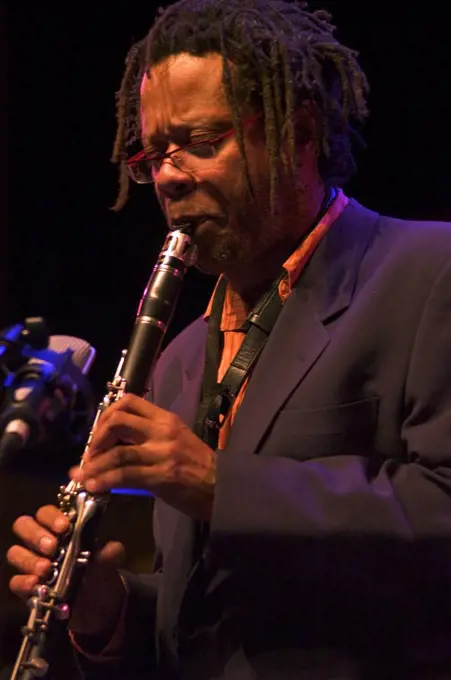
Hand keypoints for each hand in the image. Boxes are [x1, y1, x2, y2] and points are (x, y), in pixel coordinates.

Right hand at [7, 505, 126, 639]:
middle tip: (52, 546)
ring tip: (46, 568)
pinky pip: (15, 581)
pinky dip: (23, 582)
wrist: (97, 607)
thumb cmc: (98, 575)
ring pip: (15, 552)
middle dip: (36, 534)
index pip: (46, 513)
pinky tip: (35, 584)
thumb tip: (113, 548)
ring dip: (29, 559)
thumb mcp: (107, 565)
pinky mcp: (26, 589)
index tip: (65, 526)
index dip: (52, 516)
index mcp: (60, 529)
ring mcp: (31, 565)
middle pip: (24, 525)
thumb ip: (110, 555)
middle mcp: (42, 543)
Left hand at [70, 394, 215, 520]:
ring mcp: (162, 453)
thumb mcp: (175, 440)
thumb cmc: (198, 465)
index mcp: (165, 419)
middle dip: (96, 437)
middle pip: (118, 421)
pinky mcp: (162, 476)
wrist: (222, 487)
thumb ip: (148, 438)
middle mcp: (162, 431)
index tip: (99, 433)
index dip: (107, 414)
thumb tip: (114, 446)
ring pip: (118, 451)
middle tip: (90, 454)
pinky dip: (105, 480)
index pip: (129, 401)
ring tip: (82, 475)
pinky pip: (125, 475)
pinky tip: (94, 486)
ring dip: (94, 464)